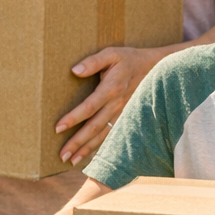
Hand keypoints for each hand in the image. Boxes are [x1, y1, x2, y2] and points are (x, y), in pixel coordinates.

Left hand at [55, 45, 171, 164]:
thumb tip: (74, 71)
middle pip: (94, 127)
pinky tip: (90, 155)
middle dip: (77, 142)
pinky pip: (111, 134)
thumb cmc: (130, 59)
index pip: (89, 107)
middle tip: (62, 155)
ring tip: (71, 161)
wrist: (156, 68)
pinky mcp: (125, 117)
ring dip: (87, 148)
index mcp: (111, 89)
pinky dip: (100, 146)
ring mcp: (122, 113)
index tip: (58, 128)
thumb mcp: (112, 54)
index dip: (74, 118)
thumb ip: (93, 62)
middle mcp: (116, 105)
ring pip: (103, 134)